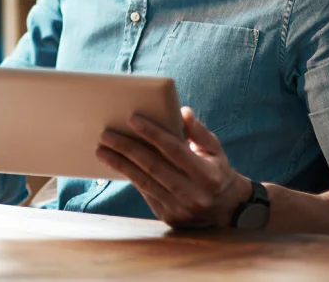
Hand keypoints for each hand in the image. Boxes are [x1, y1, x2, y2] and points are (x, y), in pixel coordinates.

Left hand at [96, 106, 251, 228]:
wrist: (226, 210)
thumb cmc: (217, 171)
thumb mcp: (215, 150)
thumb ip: (198, 131)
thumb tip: (182, 112)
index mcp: (208, 175)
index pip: (174, 150)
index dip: (152, 133)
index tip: (132, 119)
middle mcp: (193, 195)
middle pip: (153, 166)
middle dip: (127, 148)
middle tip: (106, 134)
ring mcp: (180, 209)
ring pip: (144, 182)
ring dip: (120, 164)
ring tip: (102, 149)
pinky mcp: (168, 217)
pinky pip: (145, 193)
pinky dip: (129, 177)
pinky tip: (116, 164)